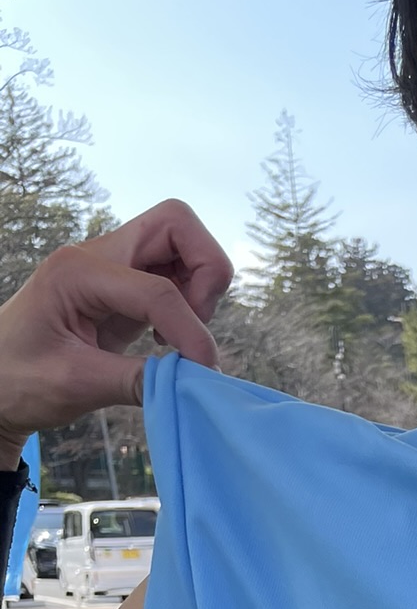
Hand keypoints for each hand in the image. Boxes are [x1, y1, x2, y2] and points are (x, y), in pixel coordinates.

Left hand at [0, 200, 233, 465]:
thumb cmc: (18, 378)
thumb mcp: (74, 385)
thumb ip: (137, 382)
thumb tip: (191, 384)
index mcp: (77, 271)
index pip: (157, 288)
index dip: (190, 329)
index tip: (201, 370)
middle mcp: (98, 256)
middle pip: (177, 224)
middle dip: (206, 271)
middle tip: (195, 322)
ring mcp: (114, 268)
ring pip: (182, 243)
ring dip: (200, 286)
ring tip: (180, 336)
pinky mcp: (125, 288)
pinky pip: (175, 274)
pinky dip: (189, 302)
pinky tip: (167, 339)